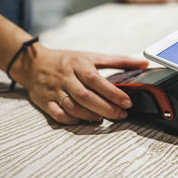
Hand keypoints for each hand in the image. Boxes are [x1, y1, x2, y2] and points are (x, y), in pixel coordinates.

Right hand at [15, 44, 147, 124]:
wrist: (33, 63)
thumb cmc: (68, 61)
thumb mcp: (92, 56)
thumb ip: (119, 61)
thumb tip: (144, 63)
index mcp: (78, 64)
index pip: (96, 80)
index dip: (113, 93)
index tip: (127, 102)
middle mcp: (65, 77)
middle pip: (85, 96)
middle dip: (106, 108)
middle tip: (122, 115)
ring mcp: (53, 91)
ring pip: (72, 107)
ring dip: (90, 115)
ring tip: (106, 118)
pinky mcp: (44, 102)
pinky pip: (58, 115)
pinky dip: (73, 120)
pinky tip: (86, 121)